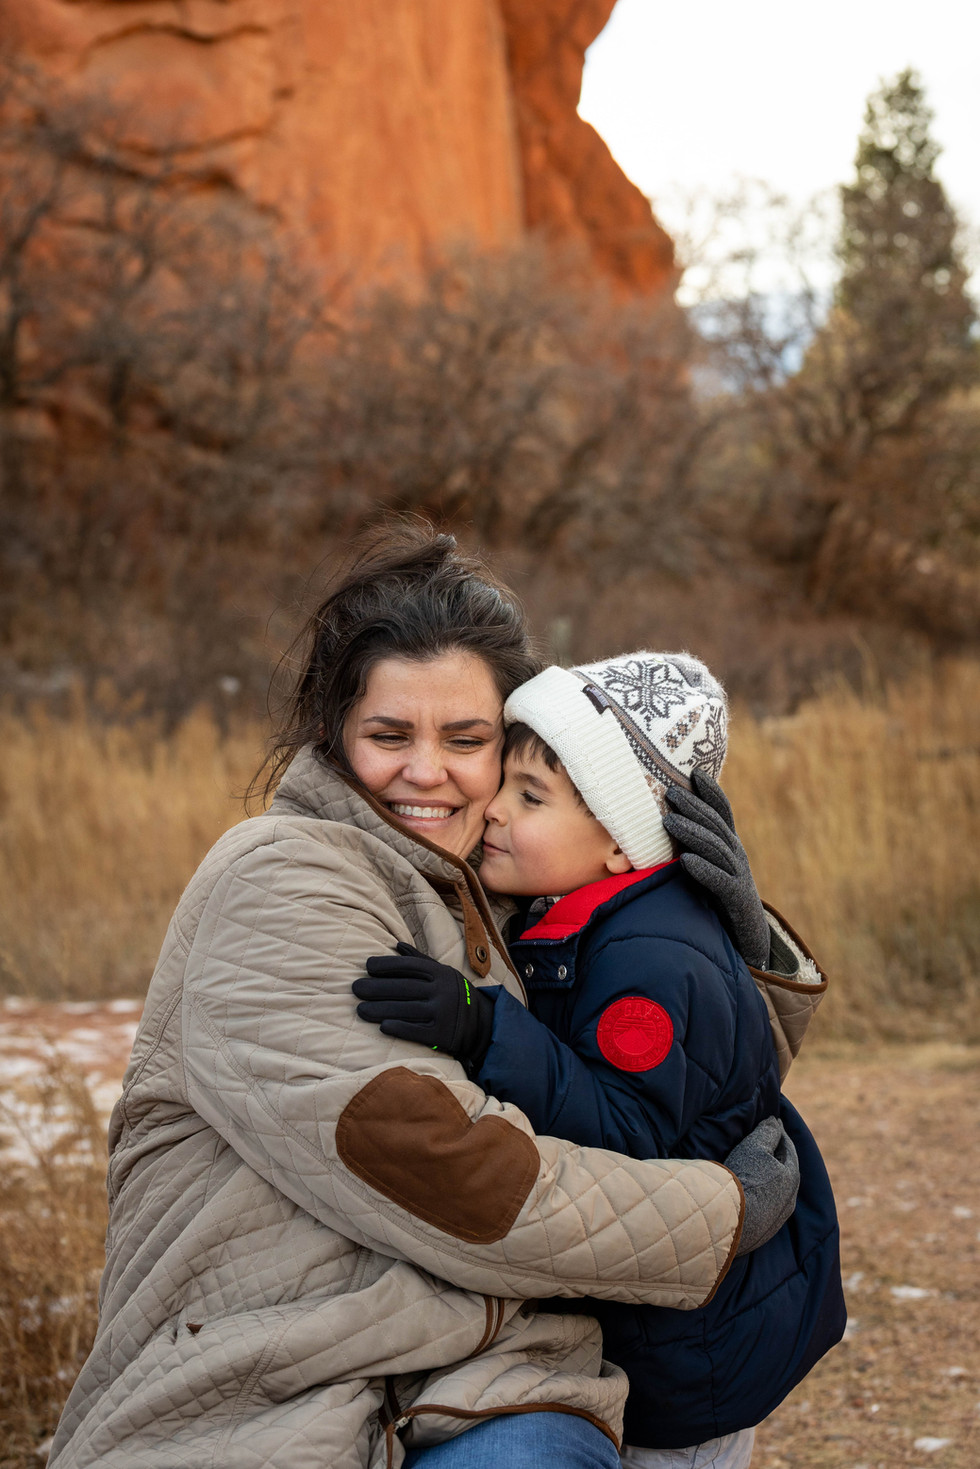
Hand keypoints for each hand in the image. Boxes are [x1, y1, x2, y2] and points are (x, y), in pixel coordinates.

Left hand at [352, 942, 494, 1071]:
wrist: (483, 1024)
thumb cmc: (454, 994)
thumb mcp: (444, 973)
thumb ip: (420, 960)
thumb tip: (396, 945)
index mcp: (441, 973)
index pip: (409, 966)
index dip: (387, 965)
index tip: (367, 966)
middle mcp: (442, 991)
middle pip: (403, 988)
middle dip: (376, 988)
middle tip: (355, 988)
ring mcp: (442, 1013)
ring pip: (405, 1010)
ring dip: (379, 1009)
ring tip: (360, 1009)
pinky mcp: (442, 1035)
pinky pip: (416, 1031)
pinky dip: (398, 1028)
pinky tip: (382, 1027)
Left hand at [662, 769, 770, 968]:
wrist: (748, 942)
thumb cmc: (718, 902)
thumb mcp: (707, 869)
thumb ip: (692, 848)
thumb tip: (660, 826)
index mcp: (729, 846)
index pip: (722, 813)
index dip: (711, 792)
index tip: (694, 772)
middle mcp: (737, 857)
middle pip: (716, 826)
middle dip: (694, 807)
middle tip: (670, 793)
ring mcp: (739, 877)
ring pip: (716, 850)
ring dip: (693, 834)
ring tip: (670, 822)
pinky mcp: (737, 901)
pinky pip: (720, 882)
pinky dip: (703, 870)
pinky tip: (686, 862)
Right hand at [724, 1116, 798, 1255]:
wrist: (730, 1220)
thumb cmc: (744, 1178)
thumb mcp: (755, 1146)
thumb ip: (767, 1132)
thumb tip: (775, 1121)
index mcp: (792, 1177)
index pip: (789, 1149)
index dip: (780, 1133)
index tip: (773, 1122)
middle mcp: (789, 1199)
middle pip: (785, 1171)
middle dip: (777, 1156)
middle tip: (767, 1143)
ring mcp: (776, 1218)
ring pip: (776, 1191)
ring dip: (770, 1177)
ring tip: (757, 1167)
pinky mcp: (762, 1232)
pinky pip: (765, 1206)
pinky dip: (761, 1193)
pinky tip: (750, 1191)